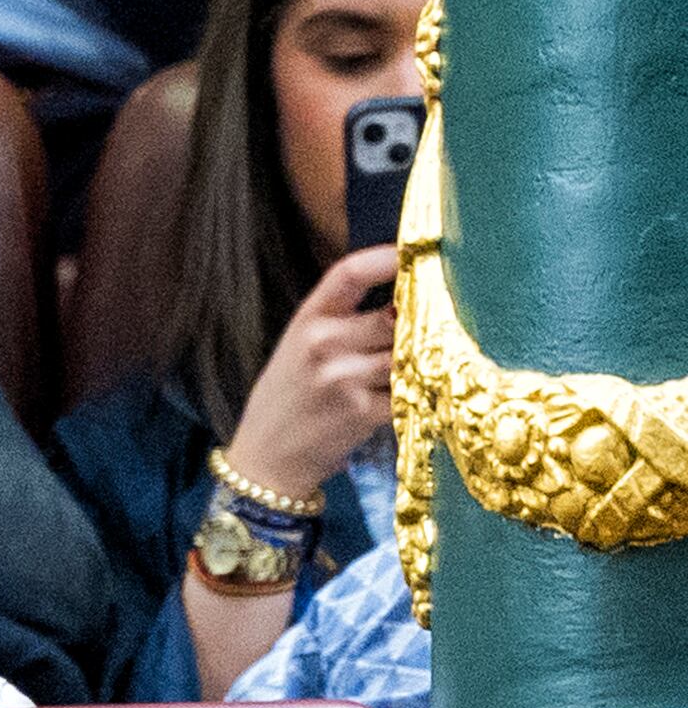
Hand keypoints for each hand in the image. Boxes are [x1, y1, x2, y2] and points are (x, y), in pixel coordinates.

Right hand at [222, 243, 400, 501]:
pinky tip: (417, 396)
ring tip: (423, 366)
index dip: (387, 257)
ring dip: (421, 361)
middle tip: (440, 321)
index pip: (349, 273)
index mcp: (306, 320)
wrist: (267, 457)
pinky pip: (410, 391)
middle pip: (395, 316)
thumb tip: (407, 301)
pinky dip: (419, 394)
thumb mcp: (299, 348)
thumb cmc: (288, 398)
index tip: (417, 251)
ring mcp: (343, 377)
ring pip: (408, 353)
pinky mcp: (363, 411)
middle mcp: (323, 343)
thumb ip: (343, 323)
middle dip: (418, 321)